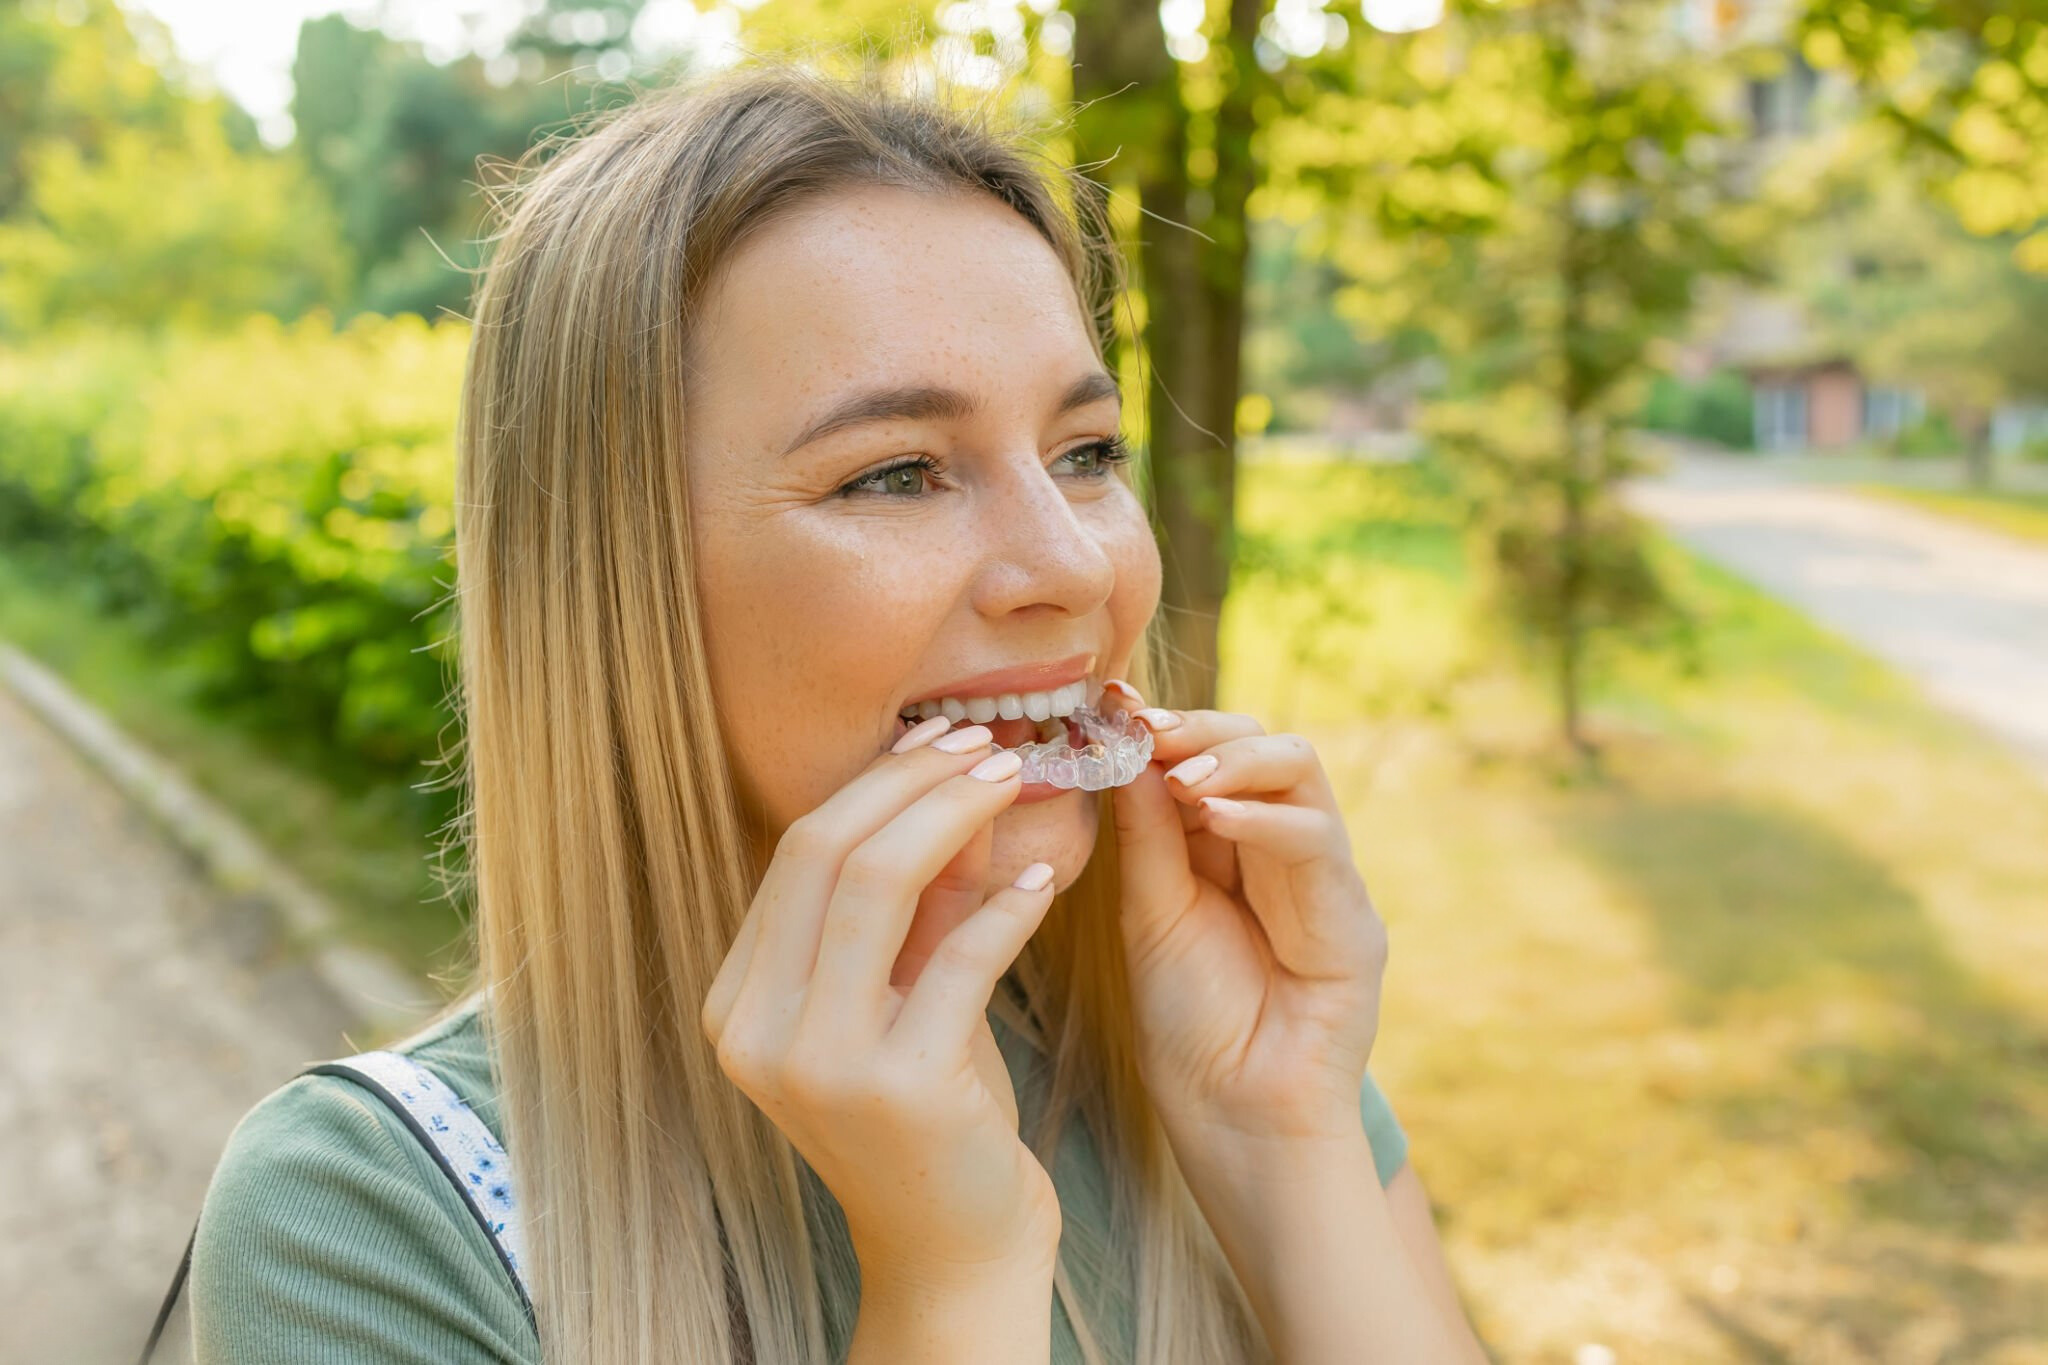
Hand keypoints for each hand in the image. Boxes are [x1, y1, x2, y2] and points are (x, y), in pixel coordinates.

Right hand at [700, 720, 1062, 1279]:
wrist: (954, 1249)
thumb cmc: (935, 1113)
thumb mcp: (909, 991)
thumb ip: (920, 896)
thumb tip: (954, 773)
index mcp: (740, 1002)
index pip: (800, 854)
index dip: (876, 782)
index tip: (944, 739)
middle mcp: (758, 1030)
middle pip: (827, 851)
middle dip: (915, 780)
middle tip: (988, 744)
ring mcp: (819, 1063)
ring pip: (876, 884)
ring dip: (955, 815)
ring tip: (1016, 782)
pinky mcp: (898, 1088)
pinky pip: (960, 957)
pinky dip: (1008, 905)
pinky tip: (1046, 880)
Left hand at [1106, 684, 1387, 1151]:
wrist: (1236, 1119)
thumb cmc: (1191, 1025)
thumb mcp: (1152, 913)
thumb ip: (1147, 833)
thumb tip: (1126, 743)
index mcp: (1230, 847)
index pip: (1210, 755)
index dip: (1164, 724)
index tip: (1108, 702)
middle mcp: (1283, 850)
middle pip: (1261, 743)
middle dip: (1199, 727)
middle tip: (1143, 726)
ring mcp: (1325, 878)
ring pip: (1299, 769)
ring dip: (1233, 758)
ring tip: (1178, 775)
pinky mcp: (1352, 917)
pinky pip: (1316, 838)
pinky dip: (1262, 817)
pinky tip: (1213, 816)